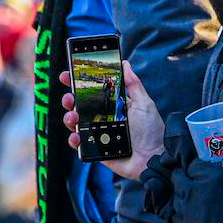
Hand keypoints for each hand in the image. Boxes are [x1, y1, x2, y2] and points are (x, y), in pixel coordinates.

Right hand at [59, 60, 162, 178]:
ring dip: (69, 118)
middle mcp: (102, 118)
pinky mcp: (94, 149)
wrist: (153, 158)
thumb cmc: (151, 131)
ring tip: (74, 117)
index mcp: (112, 105)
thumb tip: (125, 64)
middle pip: (79, 106)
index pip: (92, 92)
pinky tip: (76, 136)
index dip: (78, 83)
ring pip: (75, 124)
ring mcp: (97, 134)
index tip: (68, 75)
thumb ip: (133, 84)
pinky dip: (73, 140)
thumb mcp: (144, 103)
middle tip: (69, 97)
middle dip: (69, 99)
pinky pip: (79, 144)